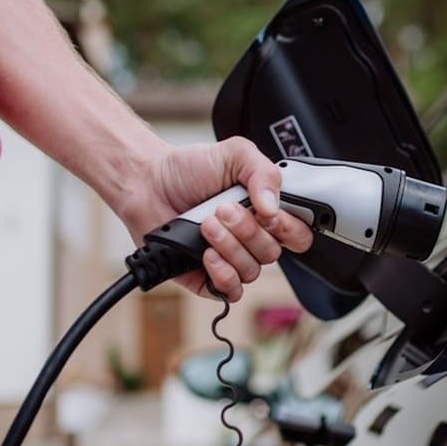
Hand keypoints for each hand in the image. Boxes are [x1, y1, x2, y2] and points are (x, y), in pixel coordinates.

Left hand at [114, 136, 312, 300]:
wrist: (148, 183)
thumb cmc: (189, 170)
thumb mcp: (234, 154)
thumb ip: (264, 172)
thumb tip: (274, 207)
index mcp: (265, 212)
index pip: (298, 234)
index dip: (288, 229)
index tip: (268, 213)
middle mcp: (252, 238)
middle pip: (273, 253)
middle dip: (247, 230)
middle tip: (222, 209)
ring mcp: (231, 259)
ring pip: (251, 271)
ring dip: (229, 247)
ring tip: (205, 225)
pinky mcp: (209, 277)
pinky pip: (231, 291)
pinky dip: (222, 275)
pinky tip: (207, 255)